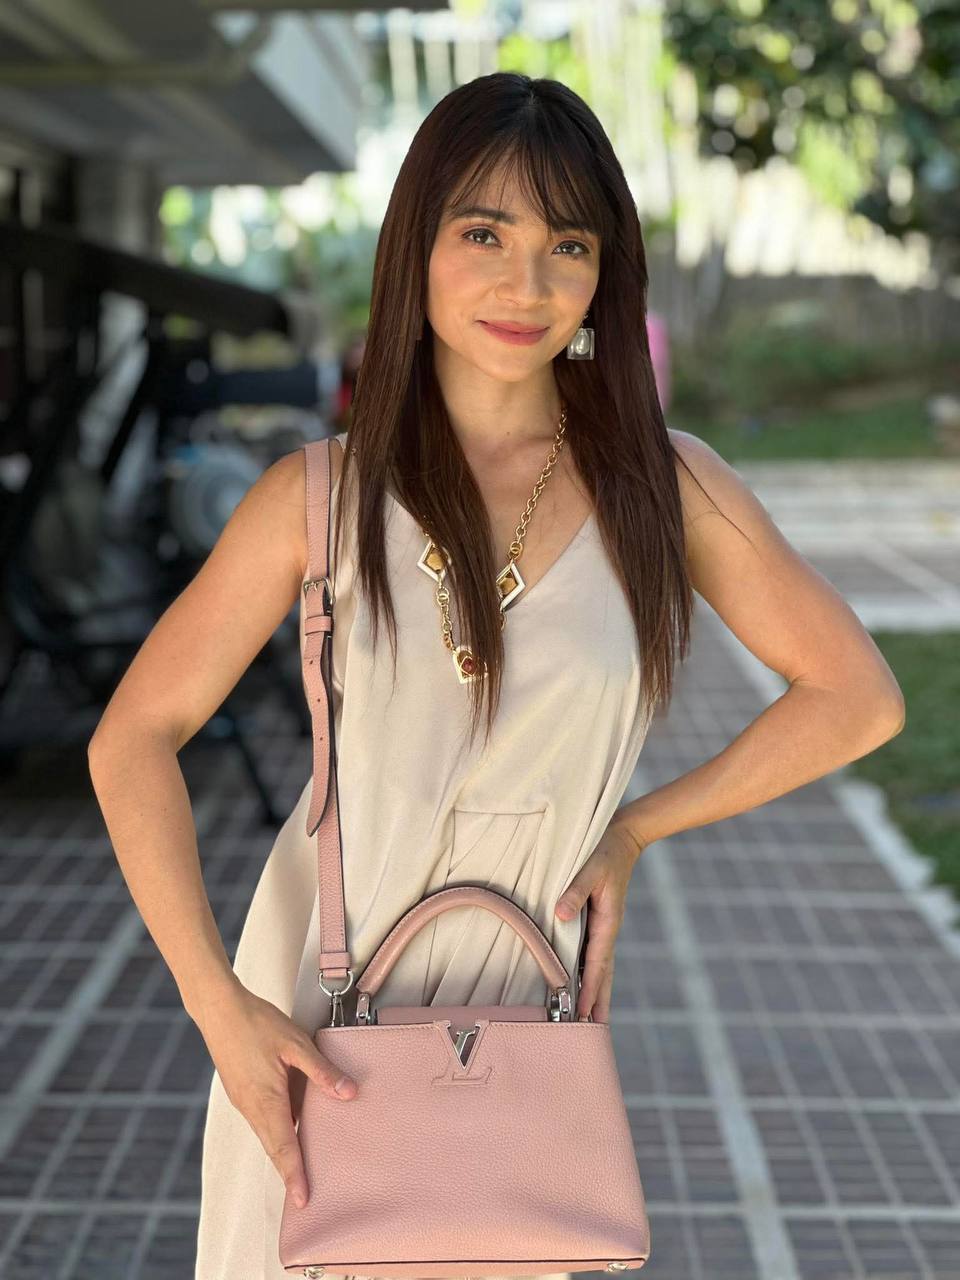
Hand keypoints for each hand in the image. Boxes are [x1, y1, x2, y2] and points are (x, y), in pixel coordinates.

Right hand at [193, 982, 357, 1208]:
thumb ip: (322, 1071)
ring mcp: (243, 1100)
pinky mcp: (241, 1090)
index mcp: (266, 1100)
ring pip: (267, 1132)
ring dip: (283, 1150)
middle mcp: (251, 1107)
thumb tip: (349, 1093)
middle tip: (305, 1195)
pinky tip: (291, 1121)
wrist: (218, 1009)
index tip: (303, 1200)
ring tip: (302, 1165)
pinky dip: (277, 1128)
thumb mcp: (296, 1044)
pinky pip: (262, 1117)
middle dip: (289, 1171)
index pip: (284, 1148)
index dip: (294, 1175)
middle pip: (274, 1147)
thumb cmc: (256, 1022)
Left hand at [554, 821, 644, 1022]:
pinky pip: (595, 955)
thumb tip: (560, 914)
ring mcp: (604, 927)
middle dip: (598, 1003)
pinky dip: (591, 975)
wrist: (623, 837)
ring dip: (596, 993)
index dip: (590, 990)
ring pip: (600, 968)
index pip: (597, 964)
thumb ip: (574, 891)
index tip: (583, 1014)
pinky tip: (584, 984)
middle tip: (591, 1034)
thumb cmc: (604, 852)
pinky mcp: (598, 921)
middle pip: (603, 975)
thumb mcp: (589, 868)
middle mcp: (607, 929)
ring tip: (590, 1020)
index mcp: (607, 922)